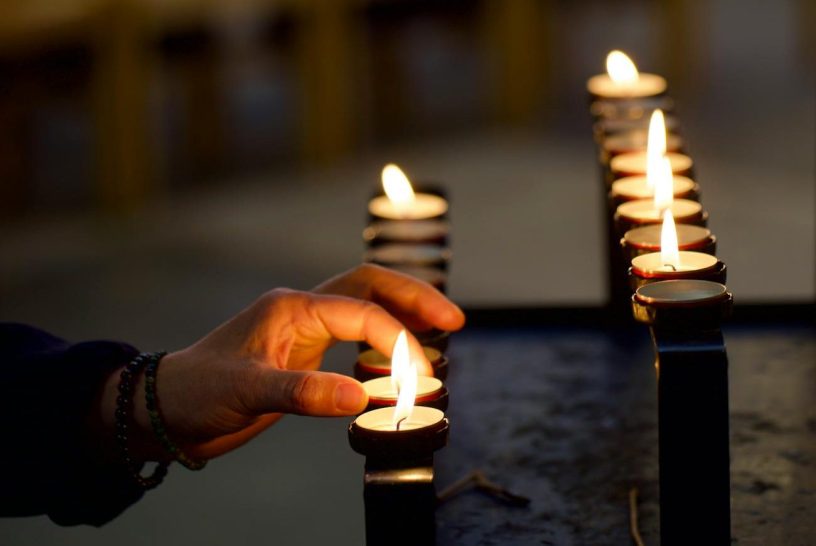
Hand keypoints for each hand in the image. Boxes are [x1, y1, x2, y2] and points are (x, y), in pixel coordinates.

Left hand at [98, 265, 464, 461]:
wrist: (168, 409)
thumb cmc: (199, 393)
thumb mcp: (247, 392)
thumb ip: (302, 392)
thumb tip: (358, 397)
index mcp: (292, 307)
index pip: (362, 312)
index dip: (397, 340)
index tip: (418, 376)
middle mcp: (303, 308)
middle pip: (371, 286)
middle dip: (414, 299)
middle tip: (454, 319)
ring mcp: (305, 327)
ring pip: (366, 304)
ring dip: (403, 312)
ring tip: (441, 329)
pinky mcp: (305, 350)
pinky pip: (355, 331)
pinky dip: (384, 336)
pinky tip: (401, 353)